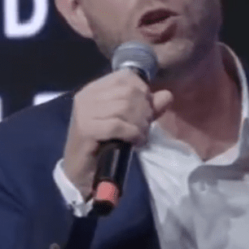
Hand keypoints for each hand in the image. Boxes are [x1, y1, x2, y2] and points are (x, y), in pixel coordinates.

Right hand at [62, 69, 172, 197]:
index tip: (145, 110)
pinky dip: (133, 134)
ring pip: (125, 108)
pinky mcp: (86, 129)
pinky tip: (135, 142)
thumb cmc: (104, 144)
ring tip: (139, 136)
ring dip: (140, 124)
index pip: (126, 76)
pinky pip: (119, 125)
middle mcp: (87, 96)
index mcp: (94, 89)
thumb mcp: (130, 121)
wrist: (82, 171)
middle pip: (129, 92)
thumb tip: (167, 95)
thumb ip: (148, 107)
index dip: (142, 91)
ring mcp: (84, 111)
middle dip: (144, 110)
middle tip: (143, 127)